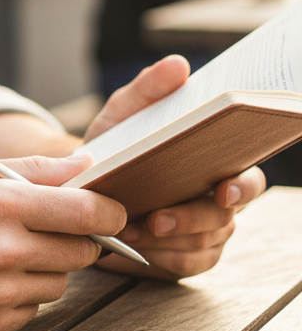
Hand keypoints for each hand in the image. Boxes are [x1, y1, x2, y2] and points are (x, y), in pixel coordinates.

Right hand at [0, 152, 125, 330]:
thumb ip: (35, 170)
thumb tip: (88, 163)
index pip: (84, 212)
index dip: (109, 213)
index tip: (114, 213)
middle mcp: (2, 251)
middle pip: (82, 251)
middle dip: (76, 240)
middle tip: (51, 231)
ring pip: (60, 282)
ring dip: (47, 269)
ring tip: (7, 255)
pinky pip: (34, 309)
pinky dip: (22, 295)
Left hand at [85, 55, 265, 279]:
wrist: (82, 182)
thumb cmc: (114, 144)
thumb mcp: (122, 112)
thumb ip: (148, 88)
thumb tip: (177, 65)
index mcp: (215, 164)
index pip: (248, 178)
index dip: (242, 186)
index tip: (223, 189)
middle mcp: (217, 202)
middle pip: (222, 218)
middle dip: (190, 218)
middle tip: (157, 218)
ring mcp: (204, 233)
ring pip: (202, 245)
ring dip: (166, 240)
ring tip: (131, 229)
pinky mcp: (183, 257)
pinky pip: (182, 265)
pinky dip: (157, 257)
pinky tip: (132, 245)